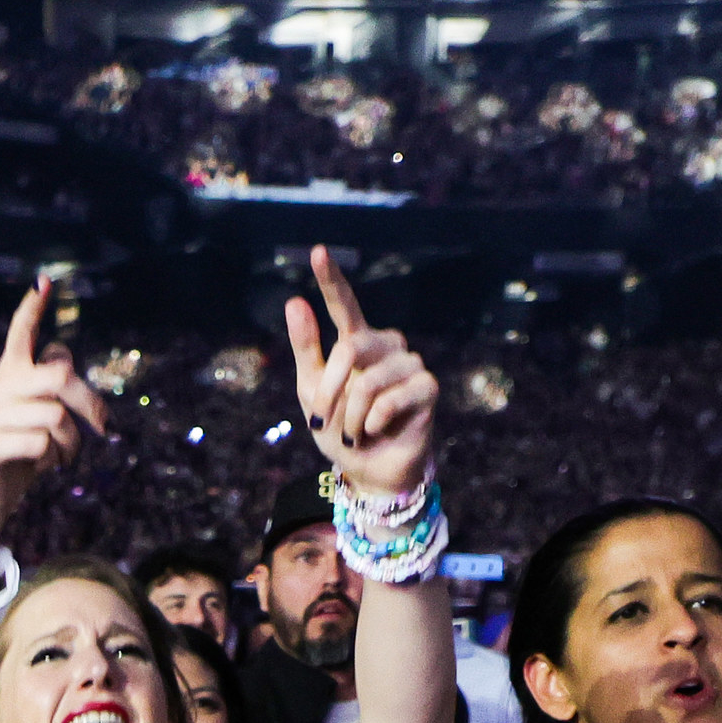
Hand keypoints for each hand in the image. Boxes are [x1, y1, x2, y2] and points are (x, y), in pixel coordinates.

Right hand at [0, 279, 108, 541]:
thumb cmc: (27, 449)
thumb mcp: (44, 414)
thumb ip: (55, 386)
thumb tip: (65, 362)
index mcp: (11, 374)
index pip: (21, 335)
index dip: (32, 309)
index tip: (44, 282)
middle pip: (60, 376)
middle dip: (90, 402)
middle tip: (103, 426)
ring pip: (55, 415)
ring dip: (72, 442)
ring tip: (65, 454)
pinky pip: (40, 443)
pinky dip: (54, 459)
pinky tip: (46, 465)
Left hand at [285, 244, 434, 499]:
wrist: (367, 471)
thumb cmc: (339, 430)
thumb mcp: (312, 392)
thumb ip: (306, 348)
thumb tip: (294, 300)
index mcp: (357, 342)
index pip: (344, 305)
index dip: (332, 279)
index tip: (317, 251)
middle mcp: (386, 345)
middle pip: (350, 348)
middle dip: (330, 391)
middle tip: (322, 423)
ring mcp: (410, 364)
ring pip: (369, 382)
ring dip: (350, 417)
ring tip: (353, 433)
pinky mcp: (427, 387)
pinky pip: (390, 400)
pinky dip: (372, 423)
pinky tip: (376, 431)